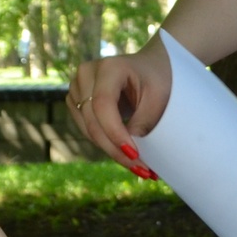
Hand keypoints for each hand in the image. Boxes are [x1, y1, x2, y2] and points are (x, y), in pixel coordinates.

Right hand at [69, 41, 170, 176]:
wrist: (152, 67)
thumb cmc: (159, 79)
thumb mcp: (158, 98)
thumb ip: (142, 122)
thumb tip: (129, 153)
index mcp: (109, 67)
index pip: (103, 104)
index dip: (115, 132)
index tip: (134, 154)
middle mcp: (86, 74)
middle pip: (92, 120)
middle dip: (115, 149)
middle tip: (142, 169)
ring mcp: (77, 88)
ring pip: (88, 129)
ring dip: (111, 151)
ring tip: (139, 167)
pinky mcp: (77, 102)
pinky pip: (88, 130)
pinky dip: (106, 144)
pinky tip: (127, 156)